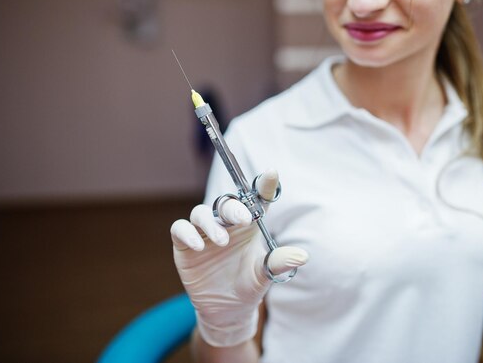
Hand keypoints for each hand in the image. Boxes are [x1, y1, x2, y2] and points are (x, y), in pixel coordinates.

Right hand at [171, 170, 308, 346]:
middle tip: (244, 219)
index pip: (256, 199)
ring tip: (222, 241)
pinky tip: (199, 246)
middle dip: (235, 207)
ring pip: (201, 212)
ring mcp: (204, 232)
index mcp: (249, 224)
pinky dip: (187, 233)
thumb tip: (302, 256)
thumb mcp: (265, 274)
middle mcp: (226, 223)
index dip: (263, 184)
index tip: (271, 173)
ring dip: (211, 223)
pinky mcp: (185, 244)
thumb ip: (279, 262)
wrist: (227, 309)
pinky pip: (180, 228)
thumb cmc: (249, 284)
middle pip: (227, 203)